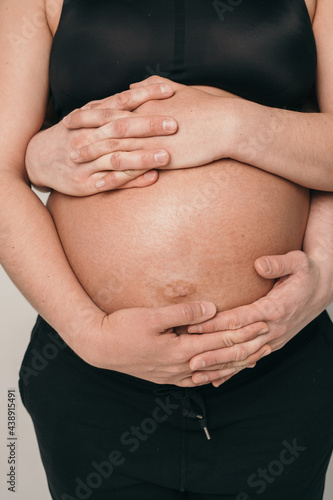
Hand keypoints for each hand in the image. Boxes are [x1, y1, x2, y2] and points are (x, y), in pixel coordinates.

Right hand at [26, 83, 176, 194]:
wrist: (37, 160)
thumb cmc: (69, 135)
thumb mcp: (85, 115)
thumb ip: (110, 106)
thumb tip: (140, 91)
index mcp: (90, 118)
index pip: (121, 102)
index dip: (145, 96)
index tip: (169, 92)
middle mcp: (87, 137)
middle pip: (120, 129)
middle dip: (148, 126)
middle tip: (174, 124)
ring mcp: (86, 162)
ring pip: (117, 158)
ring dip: (143, 157)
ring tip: (167, 155)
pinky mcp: (85, 183)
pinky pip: (111, 181)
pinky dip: (131, 179)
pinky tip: (151, 177)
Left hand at [67, 76, 237, 173]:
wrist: (227, 124)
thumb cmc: (206, 107)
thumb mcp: (179, 90)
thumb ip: (153, 86)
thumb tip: (134, 82)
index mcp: (147, 106)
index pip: (112, 107)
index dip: (91, 112)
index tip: (75, 116)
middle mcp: (144, 121)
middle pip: (107, 126)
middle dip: (84, 132)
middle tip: (65, 137)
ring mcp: (151, 140)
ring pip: (115, 146)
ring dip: (92, 153)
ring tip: (73, 158)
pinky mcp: (161, 158)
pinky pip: (133, 168)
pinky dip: (114, 175)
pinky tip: (100, 182)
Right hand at [75, 301, 269, 386]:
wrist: (98, 347)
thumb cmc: (122, 328)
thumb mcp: (151, 316)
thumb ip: (183, 314)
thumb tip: (212, 309)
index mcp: (179, 351)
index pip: (219, 341)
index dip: (243, 333)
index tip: (262, 325)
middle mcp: (180, 368)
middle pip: (221, 359)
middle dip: (246, 350)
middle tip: (268, 341)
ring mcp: (172, 375)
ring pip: (212, 373)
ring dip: (234, 365)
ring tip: (253, 358)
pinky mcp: (166, 376)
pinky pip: (197, 379)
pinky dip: (215, 374)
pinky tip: (221, 373)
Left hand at [187, 250, 327, 386]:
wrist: (323, 288)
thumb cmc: (307, 273)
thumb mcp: (298, 261)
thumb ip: (278, 263)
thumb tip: (259, 265)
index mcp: (275, 308)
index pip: (240, 319)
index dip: (215, 324)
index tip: (194, 327)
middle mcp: (273, 328)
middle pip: (238, 345)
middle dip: (213, 354)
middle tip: (189, 361)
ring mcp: (274, 339)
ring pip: (243, 358)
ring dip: (219, 368)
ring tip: (196, 375)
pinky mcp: (273, 343)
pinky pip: (250, 360)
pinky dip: (233, 371)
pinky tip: (216, 380)